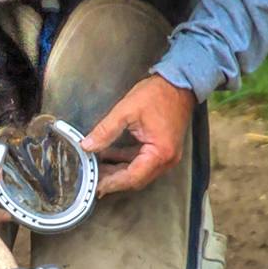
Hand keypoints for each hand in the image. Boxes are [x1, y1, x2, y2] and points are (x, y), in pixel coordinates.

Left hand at [80, 75, 195, 196]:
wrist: (180, 83)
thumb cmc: (157, 94)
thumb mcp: (126, 110)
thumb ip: (106, 130)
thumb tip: (87, 146)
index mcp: (160, 153)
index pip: (133, 177)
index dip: (113, 182)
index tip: (96, 186)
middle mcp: (167, 160)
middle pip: (137, 179)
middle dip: (114, 179)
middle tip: (93, 178)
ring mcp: (167, 156)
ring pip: (139, 172)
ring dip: (118, 170)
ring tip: (96, 167)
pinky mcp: (163, 150)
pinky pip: (142, 162)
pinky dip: (126, 161)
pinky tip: (109, 156)